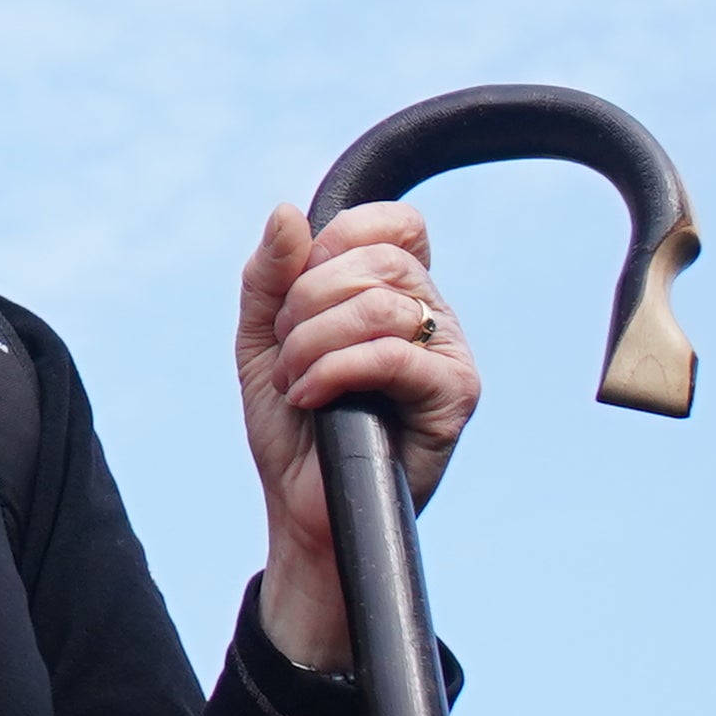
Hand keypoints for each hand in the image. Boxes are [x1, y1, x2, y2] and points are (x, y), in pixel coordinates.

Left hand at [235, 201, 479, 670]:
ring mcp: (450, 356)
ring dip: (312, 343)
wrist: (301, 503)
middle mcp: (433, 315)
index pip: (394, 223)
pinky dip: (334, 370)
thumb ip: (270, 273)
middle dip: (306, 302)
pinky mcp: (453, 398)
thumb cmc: (290, 420)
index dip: (338, 241)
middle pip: (379, 260)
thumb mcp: (262, 335)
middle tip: (286, 353)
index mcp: (396, 290)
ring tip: (295, 383)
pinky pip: (393, 355)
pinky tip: (311, 398)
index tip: (296, 291)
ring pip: (380, 306)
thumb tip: (288, 212)